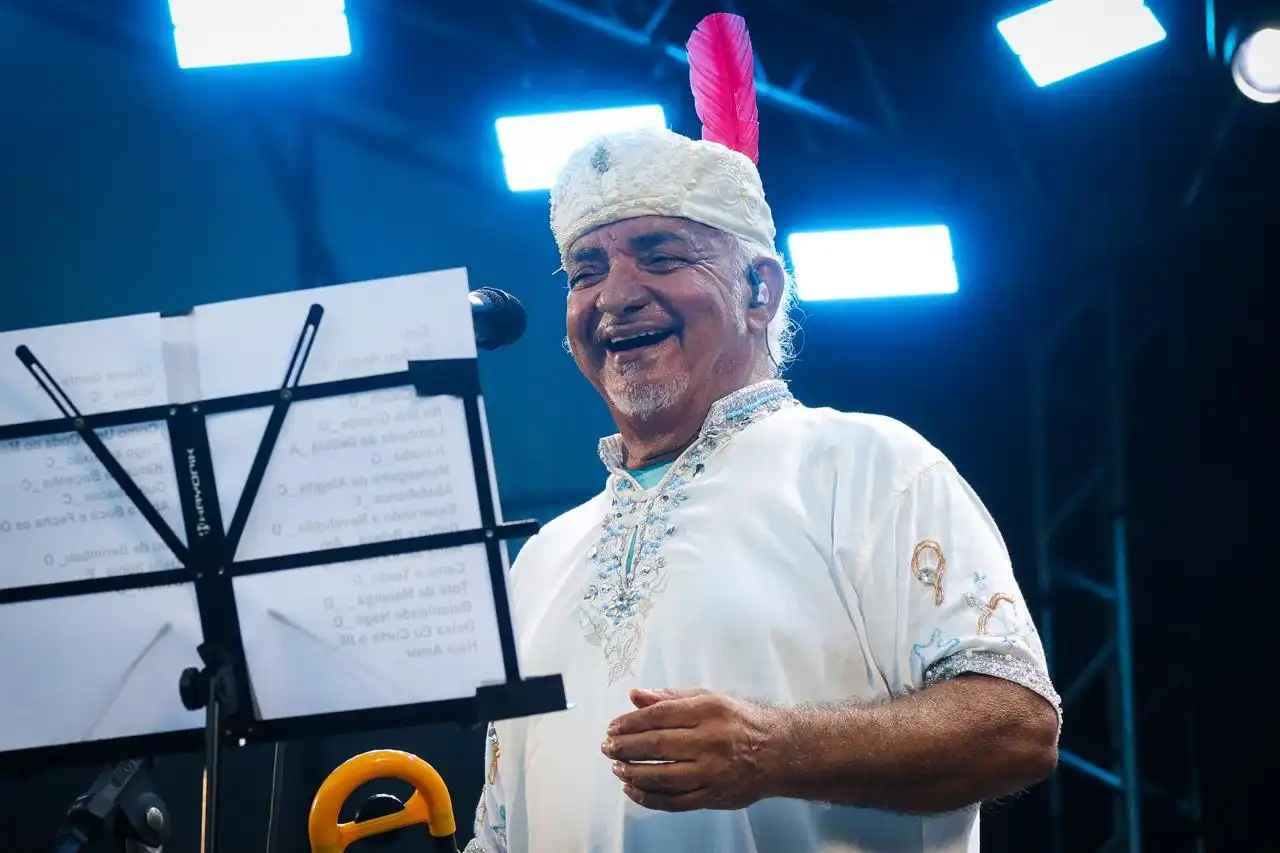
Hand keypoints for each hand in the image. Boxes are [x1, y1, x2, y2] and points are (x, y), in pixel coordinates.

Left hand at [601, 687, 783, 811]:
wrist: (778, 751)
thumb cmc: (739, 720)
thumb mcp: (709, 698)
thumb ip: (671, 697)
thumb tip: (635, 695)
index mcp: (708, 711)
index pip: (659, 716)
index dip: (630, 722)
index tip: (612, 727)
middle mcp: (710, 740)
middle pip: (657, 745)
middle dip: (625, 747)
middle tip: (607, 747)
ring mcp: (712, 772)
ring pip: (663, 776)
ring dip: (633, 773)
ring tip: (616, 767)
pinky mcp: (713, 796)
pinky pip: (674, 801)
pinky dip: (649, 798)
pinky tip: (632, 789)